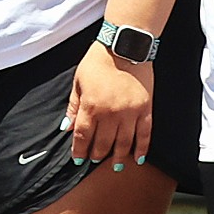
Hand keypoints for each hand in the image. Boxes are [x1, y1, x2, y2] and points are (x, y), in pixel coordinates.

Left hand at [63, 40, 154, 169]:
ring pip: (124, 143)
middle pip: (103, 143)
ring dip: (118, 157)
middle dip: (97, 155)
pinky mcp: (146, 109)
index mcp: (92, 106)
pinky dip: (142, 148)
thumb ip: (73, 107)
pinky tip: (138, 158)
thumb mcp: (78, 83)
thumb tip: (67, 129)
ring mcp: (130, 112)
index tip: (78, 159)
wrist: (124, 47)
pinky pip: (145, 134)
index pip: (83, 136)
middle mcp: (111, 113)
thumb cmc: (98, 63)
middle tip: (94, 161)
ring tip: (115, 166)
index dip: (80, 150)